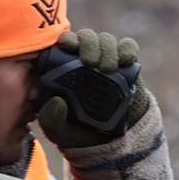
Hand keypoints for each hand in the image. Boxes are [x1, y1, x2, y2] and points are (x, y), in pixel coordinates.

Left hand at [37, 28, 150, 148]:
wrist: (112, 142)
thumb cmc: (80, 132)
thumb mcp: (59, 131)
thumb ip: (50, 119)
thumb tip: (57, 101)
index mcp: (64, 68)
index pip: (65, 43)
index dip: (67, 40)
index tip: (68, 47)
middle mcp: (86, 60)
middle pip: (87, 36)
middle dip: (88, 43)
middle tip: (90, 61)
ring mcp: (107, 61)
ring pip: (106, 40)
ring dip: (107, 48)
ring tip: (107, 68)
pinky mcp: (127, 66)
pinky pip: (128, 47)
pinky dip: (127, 49)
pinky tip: (125, 60)